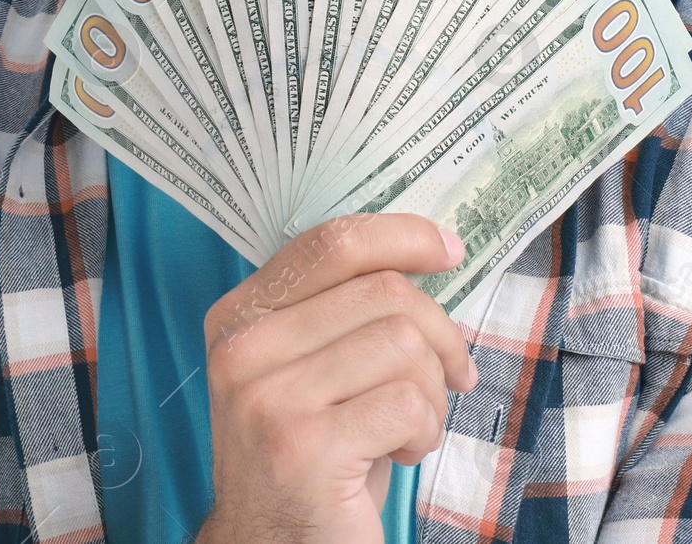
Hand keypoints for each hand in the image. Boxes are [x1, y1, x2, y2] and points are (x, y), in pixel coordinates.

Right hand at [194, 212, 477, 543]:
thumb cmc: (310, 454)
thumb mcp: (310, 369)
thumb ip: (340, 309)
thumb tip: (424, 252)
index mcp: (241, 315)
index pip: (332, 243)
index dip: (402, 236)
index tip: (448, 249)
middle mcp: (243, 349)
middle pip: (383, 292)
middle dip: (438, 335)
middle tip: (450, 376)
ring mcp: (268, 398)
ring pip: (403, 345)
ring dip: (430, 393)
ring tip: (409, 428)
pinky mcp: (303, 448)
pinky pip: (407, 404)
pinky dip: (424, 432)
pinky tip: (398, 455)